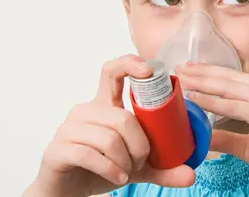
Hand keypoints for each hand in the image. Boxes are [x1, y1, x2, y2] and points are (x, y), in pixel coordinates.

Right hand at [25, 55, 195, 196]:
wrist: (66, 190)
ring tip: (125, 171)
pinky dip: (110, 170)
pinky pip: (90, 155)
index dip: (130, 64)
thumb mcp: (137, 167)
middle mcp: (86, 111)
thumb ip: (163, 168)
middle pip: (123, 118)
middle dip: (140, 146)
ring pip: (109, 138)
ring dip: (125, 161)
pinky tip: (117, 178)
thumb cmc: (99, 168)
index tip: (149, 70)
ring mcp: (70, 128)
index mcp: (104, 105)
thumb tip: (190, 175)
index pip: (113, 72)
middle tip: (140, 162)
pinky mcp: (58, 149)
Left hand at [176, 64, 248, 195]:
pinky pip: (234, 106)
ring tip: (182, 79)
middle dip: (204, 72)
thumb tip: (202, 136)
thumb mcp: (248, 146)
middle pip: (232, 78)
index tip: (193, 71)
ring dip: (203, 82)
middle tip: (180, 68)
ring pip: (231, 87)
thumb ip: (226, 137)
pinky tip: (194, 98)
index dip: (214, 74)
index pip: (238, 79)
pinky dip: (212, 101)